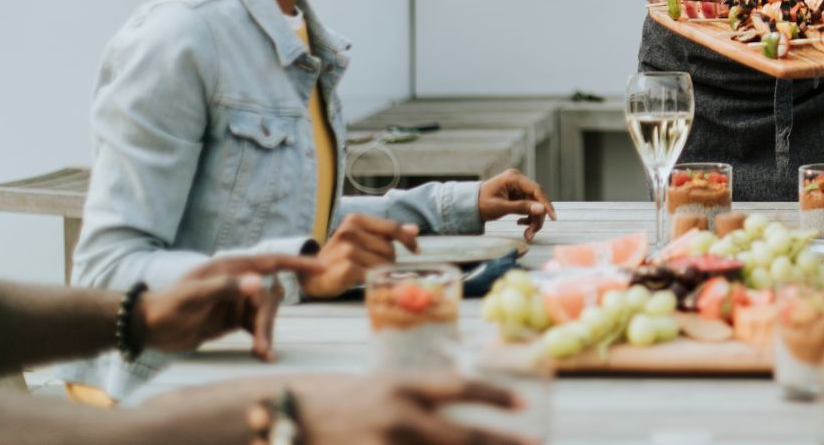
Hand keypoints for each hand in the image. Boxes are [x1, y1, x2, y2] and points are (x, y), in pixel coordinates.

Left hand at [136, 253, 324, 360]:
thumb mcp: (193, 295)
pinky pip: (255, 328)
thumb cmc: (167, 305)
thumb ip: (226, 288)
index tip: (321, 266)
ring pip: (264, 315)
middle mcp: (237, 282)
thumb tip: (259, 283)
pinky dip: (261, 340)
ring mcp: (235, 302)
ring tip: (263, 354)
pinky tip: (263, 354)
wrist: (146, 328)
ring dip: (265, 333)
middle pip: (268, 298)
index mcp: (230, 268)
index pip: (271, 262)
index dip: (297, 263)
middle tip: (263, 346)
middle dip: (269, 321)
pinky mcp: (232, 320)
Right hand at [272, 373, 532, 443]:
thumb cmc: (345, 401)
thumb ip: (424, 400)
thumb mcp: (386, 388)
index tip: (525, 406)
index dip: (495, 396)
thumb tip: (469, 422)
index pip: (460, 386)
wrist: (287, 416)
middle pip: (463, 435)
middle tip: (536, 443)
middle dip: (503, 443)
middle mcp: (399, 416)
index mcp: (403, 385)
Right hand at [299, 213, 419, 299]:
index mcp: (355, 220)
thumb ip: (387, 234)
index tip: (416, 250)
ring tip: (364, 271)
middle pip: (389, 248)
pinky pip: (373, 275)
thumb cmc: (341, 256)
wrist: (313, 276)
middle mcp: (350, 231)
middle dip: (388, 260)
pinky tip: (362, 279)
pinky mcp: (347, 268)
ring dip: (380, 271)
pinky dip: (373, 280)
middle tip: (373, 265)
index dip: (407, 240)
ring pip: (383, 263)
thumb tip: (414, 229)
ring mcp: (347, 250)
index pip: (391, 227)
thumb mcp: (362, 239)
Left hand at [477, 170, 555, 240]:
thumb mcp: (500, 207)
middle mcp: (518, 180)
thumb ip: (522, 207)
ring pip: (535, 204)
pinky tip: (520, 223)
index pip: (536, 190)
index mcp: (513, 177)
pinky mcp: (517, 194)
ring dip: (533, 220)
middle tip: (532, 234)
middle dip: (537, 217)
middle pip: (537, 198)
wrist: (468, 206)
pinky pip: (529, 206)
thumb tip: (542, 209)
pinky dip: (528, 217)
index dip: (546, 204)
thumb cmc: (481, 204)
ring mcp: (518, 187)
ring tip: (527, 234)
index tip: (553, 218)